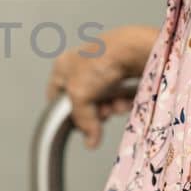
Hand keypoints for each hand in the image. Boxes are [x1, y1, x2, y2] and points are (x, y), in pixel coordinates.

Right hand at [45, 24, 156, 148]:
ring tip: (115, 106)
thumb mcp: (79, 95)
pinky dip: (122, 102)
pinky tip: (126, 102)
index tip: (77, 126)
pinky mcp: (122, 73)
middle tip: (100, 114)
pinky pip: (119, 96)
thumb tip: (90, 141)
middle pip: (83, 102)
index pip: (57, 97)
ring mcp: (103, 69)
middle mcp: (81, 67)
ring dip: (109, 108)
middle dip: (93, 112)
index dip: (66, 114)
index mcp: (63, 66)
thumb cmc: (100, 62)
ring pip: (103, 101)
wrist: (133, 49)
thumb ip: (82, 121)